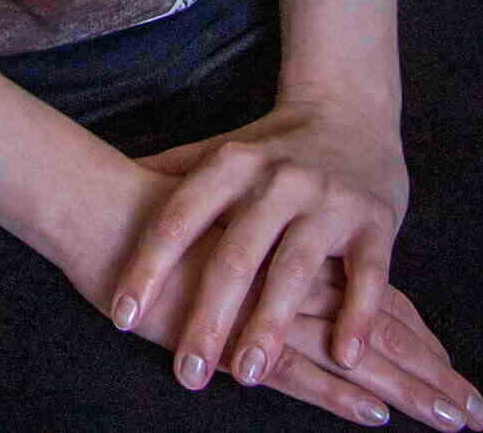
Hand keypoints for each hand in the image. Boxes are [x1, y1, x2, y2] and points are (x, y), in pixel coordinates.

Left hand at [112, 98, 482, 426]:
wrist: (352, 109)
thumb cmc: (273, 147)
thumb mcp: (221, 151)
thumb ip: (170, 176)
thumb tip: (107, 188)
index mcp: (231, 164)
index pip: (179, 218)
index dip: (148, 266)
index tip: (122, 315)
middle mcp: (278, 180)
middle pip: (236, 255)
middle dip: (208, 317)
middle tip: (186, 371)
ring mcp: (329, 200)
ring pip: (296, 271)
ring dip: (270, 326)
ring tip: (245, 375)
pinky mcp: (375, 221)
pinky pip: (368, 276)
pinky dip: (358, 316)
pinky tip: (342, 357)